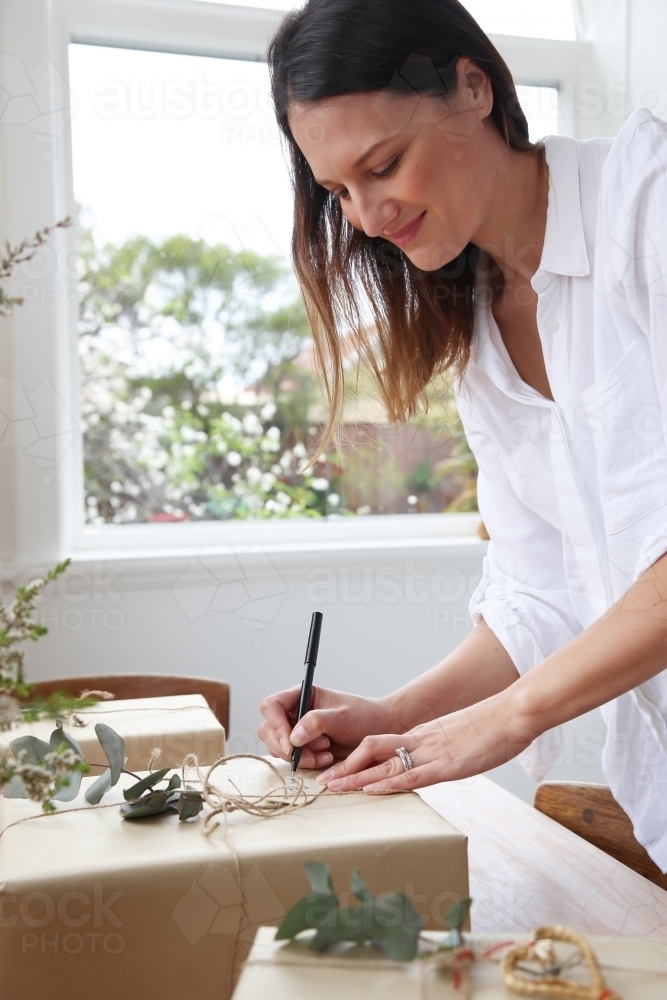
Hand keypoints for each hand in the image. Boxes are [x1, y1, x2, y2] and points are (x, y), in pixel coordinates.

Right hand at [258, 685, 396, 767]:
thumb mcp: (342, 716)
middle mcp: (296, 713)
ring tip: (325, 752)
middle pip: (268, 729)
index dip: (275, 725)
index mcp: (302, 696)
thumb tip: (294, 736)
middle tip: (307, 755)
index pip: (272, 706)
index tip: (291, 744)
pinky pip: (293, 759)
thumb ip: (316, 722)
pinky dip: (306, 762)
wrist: (380, 732)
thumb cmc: (365, 716)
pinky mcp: (305, 749)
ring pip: (278, 747)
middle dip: (285, 746)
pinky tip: (327, 758)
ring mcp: (298, 732)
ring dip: (299, 756)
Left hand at [316, 692, 534, 791]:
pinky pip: (410, 774)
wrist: (514, 713)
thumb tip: (441, 759)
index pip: (383, 746)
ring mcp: (432, 752)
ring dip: (356, 777)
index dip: (358, 759)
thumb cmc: (496, 726)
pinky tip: (369, 789)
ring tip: (333, 787)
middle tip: (324, 781)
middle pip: (372, 751)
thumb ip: (447, 748)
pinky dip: (387, 784)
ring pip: (384, 763)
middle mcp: (422, 741)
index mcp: (425, 735)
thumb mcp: (464, 738)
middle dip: (346, 767)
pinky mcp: (447, 765)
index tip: (340, 770)